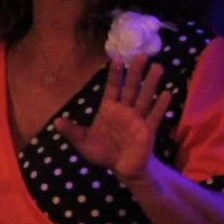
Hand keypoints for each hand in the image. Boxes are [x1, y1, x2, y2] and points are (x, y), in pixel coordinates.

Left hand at [54, 58, 171, 184]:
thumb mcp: (84, 142)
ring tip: (158, 68)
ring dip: (151, 83)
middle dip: (135, 72)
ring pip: (145, 97)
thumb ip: (73, 131)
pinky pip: (154, 116)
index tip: (117, 59)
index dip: (114, 74)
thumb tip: (56, 122)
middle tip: (142, 55)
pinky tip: (166, 93)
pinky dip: (160, 105)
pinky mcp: (148, 129)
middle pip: (131, 87)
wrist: (123, 168)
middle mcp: (125, 110)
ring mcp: (138, 118)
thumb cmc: (103, 152)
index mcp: (109, 109)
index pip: (112, 88)